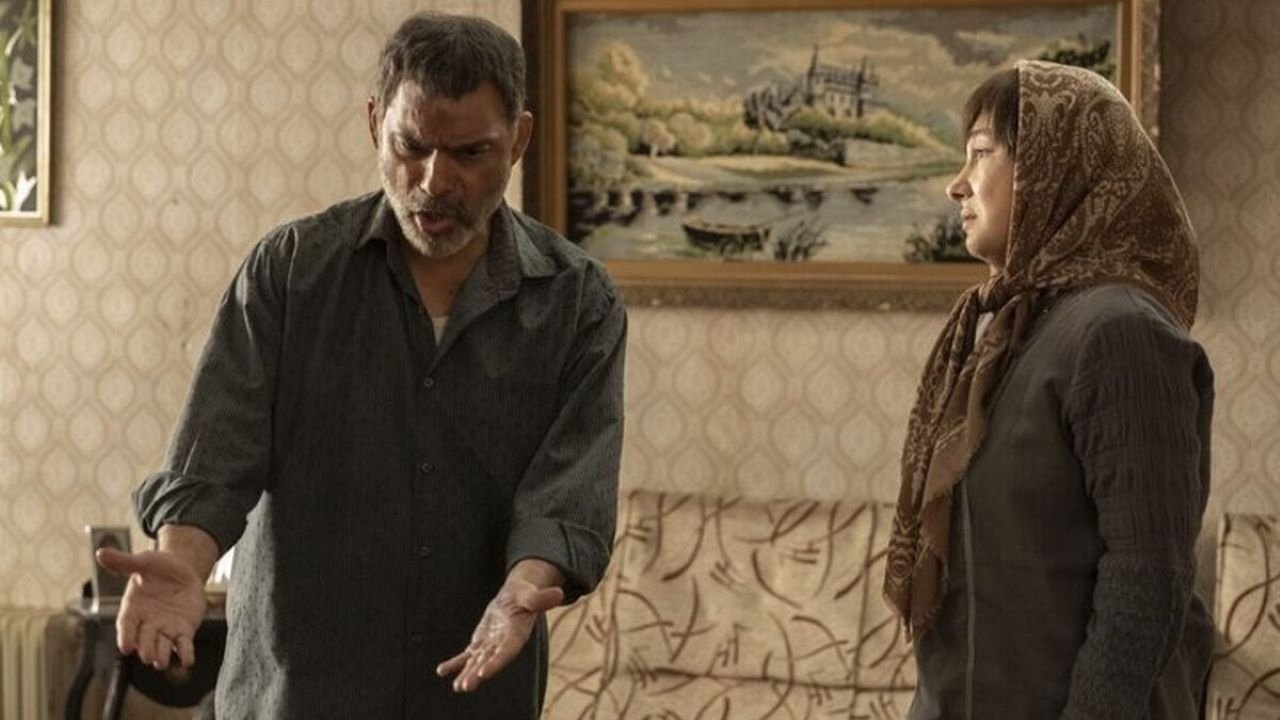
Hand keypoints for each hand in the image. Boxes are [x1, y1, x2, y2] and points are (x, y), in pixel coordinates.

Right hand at [96, 547, 207, 670]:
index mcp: (133, 608)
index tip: (125, 647)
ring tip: (161, 662)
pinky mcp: (183, 630)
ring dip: (161, 654)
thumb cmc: (159, 567)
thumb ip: (124, 562)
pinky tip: (187, 661)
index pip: (126, 625)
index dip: (125, 636)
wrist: (183, 570)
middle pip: (144, 639)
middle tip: (147, 656)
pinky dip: (185, 653)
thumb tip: (100, 553)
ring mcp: (165, 628)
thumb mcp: (143, 562)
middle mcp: (147, 622)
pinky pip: (183, 644)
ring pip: (162, 645)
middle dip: (145, 648)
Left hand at [436, 577, 563, 691]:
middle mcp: (503, 644)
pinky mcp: (480, 643)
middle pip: (489, 661)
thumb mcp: (531, 594)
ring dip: (467, 673)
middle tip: (465, 686)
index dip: (495, 662)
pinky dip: (455, 663)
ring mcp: (491, 645)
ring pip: (477, 662)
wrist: (516, 597)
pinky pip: (466, 655)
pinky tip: (441, 670)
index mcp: (516, 634)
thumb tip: (559, 594)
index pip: (506, 651)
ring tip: (458, 687)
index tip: (483, 673)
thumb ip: (541, 598)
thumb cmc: (526, 595)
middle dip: (477, 674)